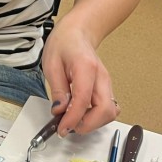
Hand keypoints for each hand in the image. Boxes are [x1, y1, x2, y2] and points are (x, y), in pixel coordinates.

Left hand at [41, 18, 120, 135]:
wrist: (77, 33)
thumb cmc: (63, 44)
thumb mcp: (51, 64)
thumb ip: (57, 89)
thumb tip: (59, 112)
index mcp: (86, 68)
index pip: (83, 100)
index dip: (73, 119)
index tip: (62, 128)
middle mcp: (102, 77)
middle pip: (105, 110)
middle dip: (87, 125)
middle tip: (68, 126)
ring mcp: (107, 83)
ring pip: (109, 113)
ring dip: (93, 123)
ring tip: (72, 120)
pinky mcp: (107, 89)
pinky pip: (107, 109)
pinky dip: (97, 117)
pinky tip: (82, 114)